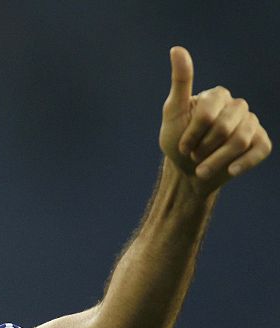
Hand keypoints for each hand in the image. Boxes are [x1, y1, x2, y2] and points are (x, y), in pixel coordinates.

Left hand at [159, 46, 271, 195]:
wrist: (187, 172)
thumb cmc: (177, 142)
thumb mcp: (173, 113)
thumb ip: (180, 82)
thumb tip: (176, 48)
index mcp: (217, 95)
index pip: (209, 112)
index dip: (193, 134)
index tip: (181, 146)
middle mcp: (238, 106)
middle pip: (226, 128)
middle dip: (204, 147)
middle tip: (193, 155)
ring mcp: (251, 123)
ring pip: (241, 141)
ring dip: (216, 161)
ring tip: (202, 169)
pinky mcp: (261, 142)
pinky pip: (261, 150)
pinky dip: (242, 164)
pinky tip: (230, 171)